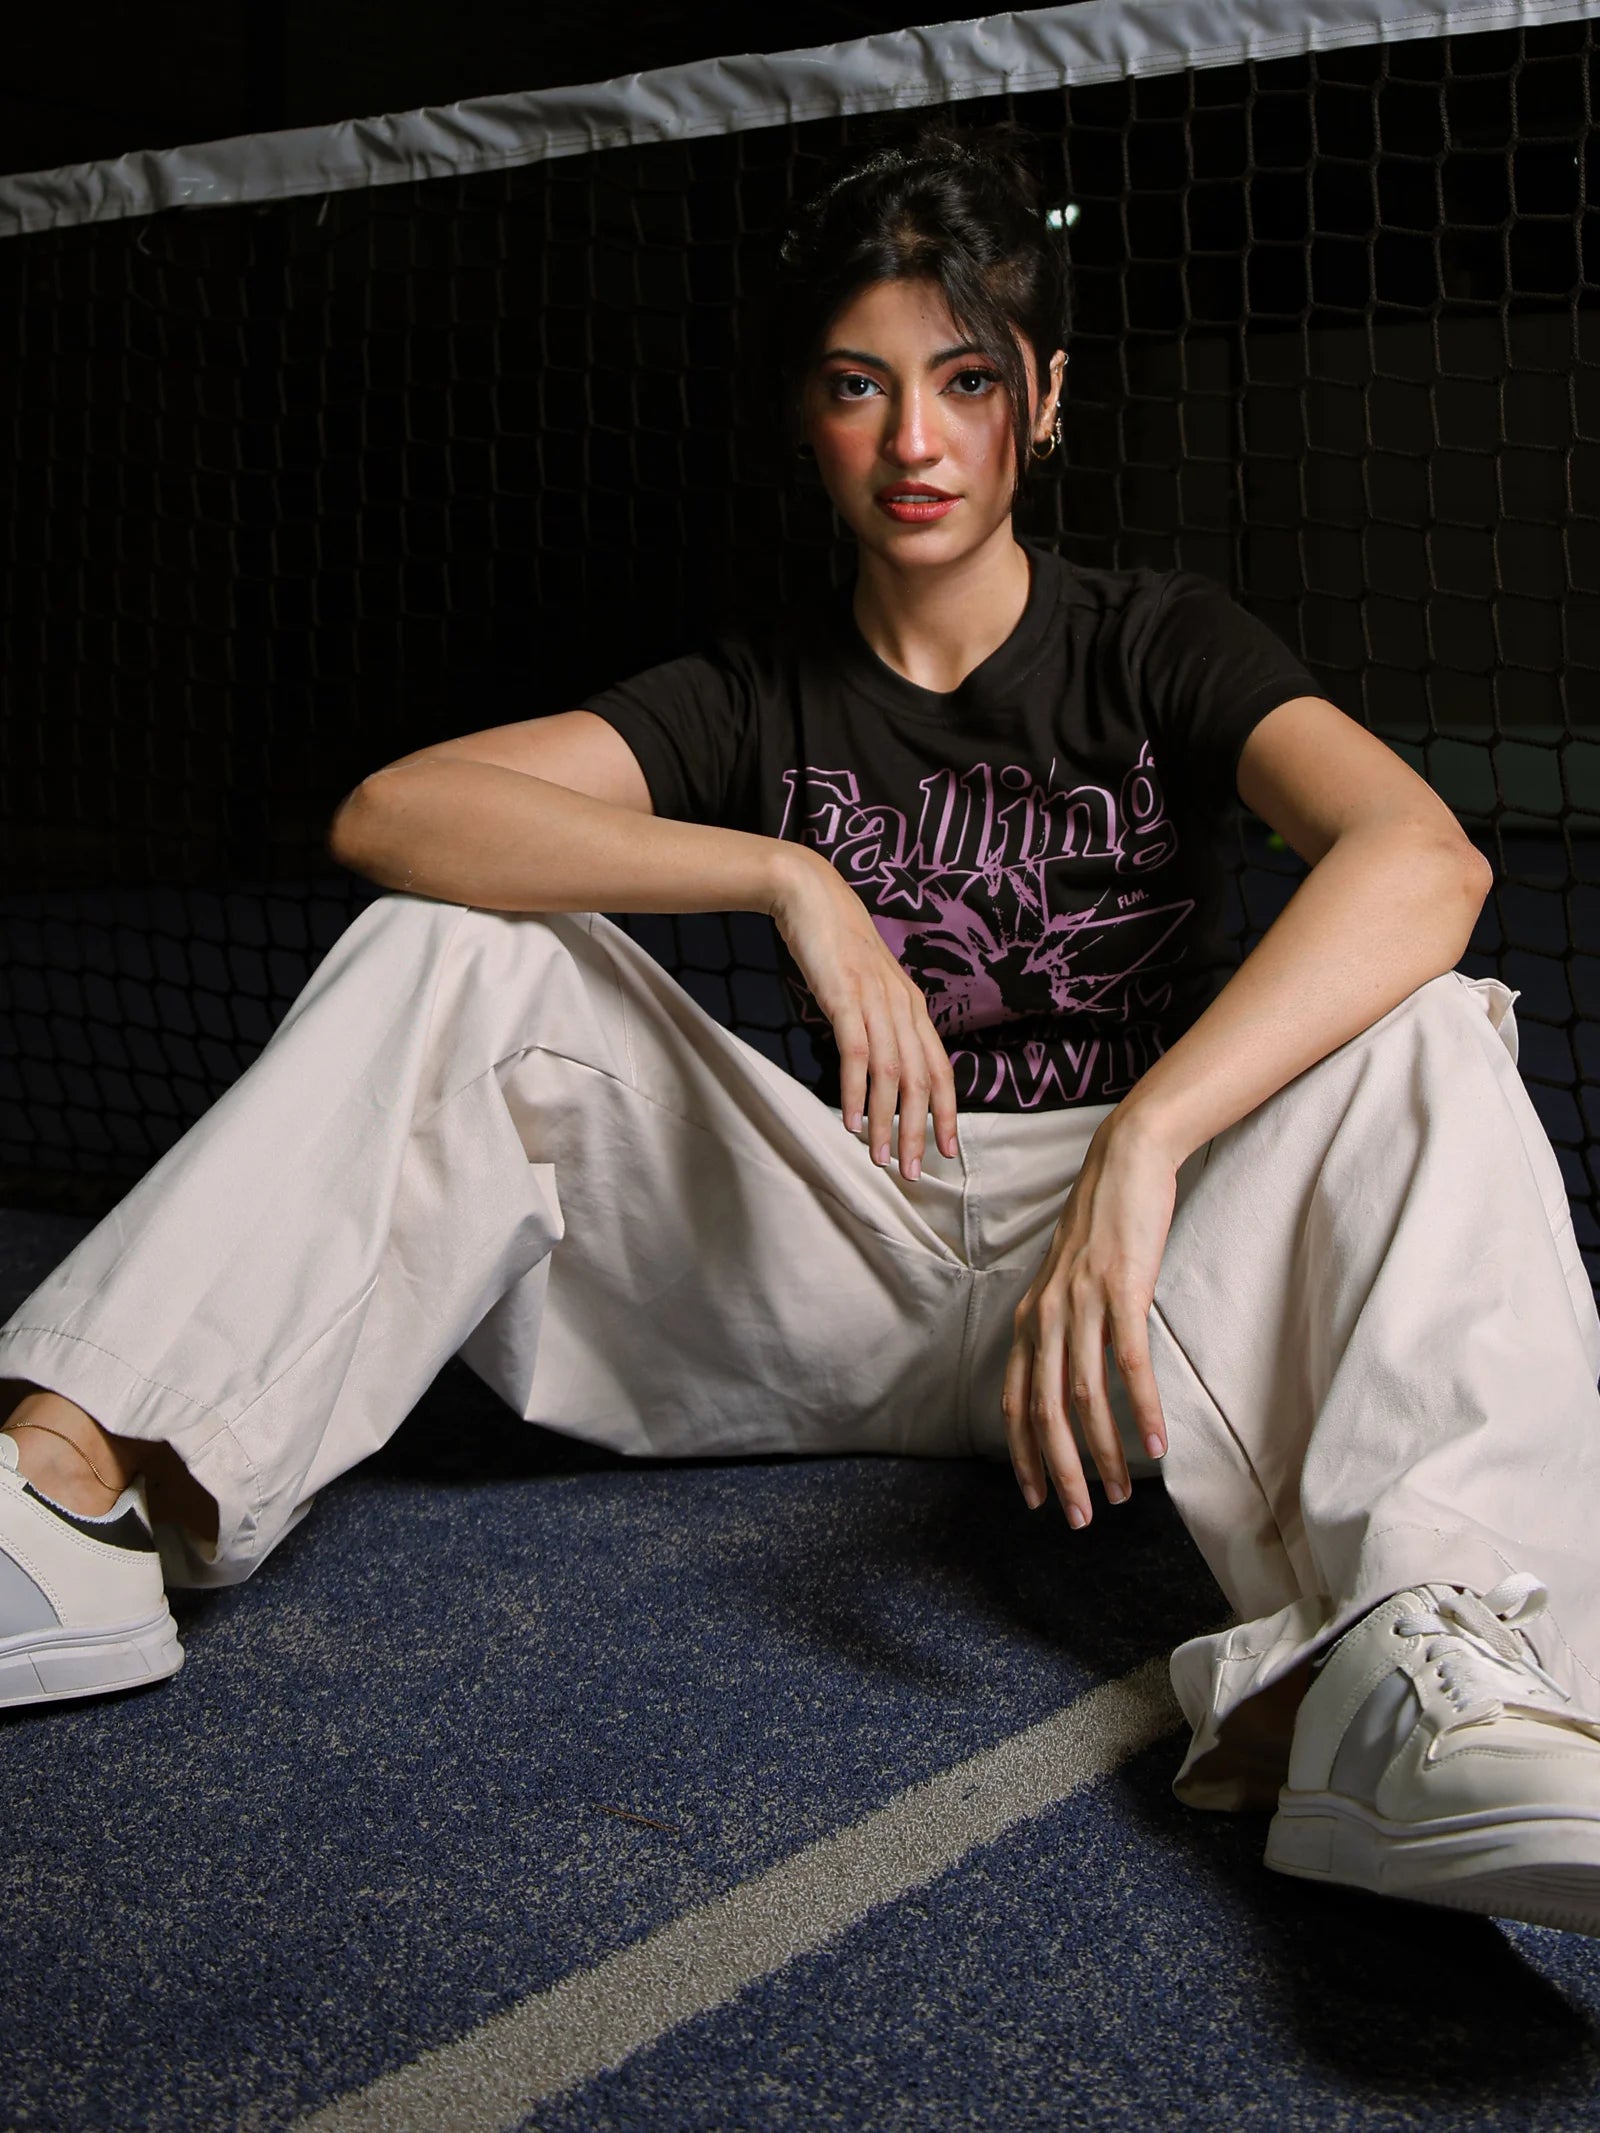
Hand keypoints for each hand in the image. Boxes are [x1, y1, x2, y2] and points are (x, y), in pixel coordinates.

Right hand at [769, 845, 957, 1178]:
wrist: (811, 897)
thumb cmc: (838, 946)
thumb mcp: (870, 986)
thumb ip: (882, 1022)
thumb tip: (882, 1065)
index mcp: (913, 1007)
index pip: (940, 1069)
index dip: (946, 1112)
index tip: (948, 1151)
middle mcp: (903, 1007)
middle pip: (920, 1081)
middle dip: (920, 1131)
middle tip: (915, 1173)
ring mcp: (875, 1001)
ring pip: (891, 1075)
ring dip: (887, 1122)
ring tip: (882, 1158)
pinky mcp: (845, 997)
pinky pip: (855, 1054)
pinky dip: (855, 1092)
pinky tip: (851, 1121)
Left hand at [1002, 1110, 1176, 1526]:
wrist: (1125, 1163)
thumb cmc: (1102, 1226)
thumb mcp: (1066, 1281)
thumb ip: (1061, 1326)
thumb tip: (1066, 1376)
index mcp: (1030, 1318)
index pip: (1012, 1402)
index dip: (1021, 1454)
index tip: (1032, 1497)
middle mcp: (1047, 1316)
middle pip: (1043, 1412)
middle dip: (1059, 1472)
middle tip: (1079, 1518)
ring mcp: (1082, 1304)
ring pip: (1084, 1397)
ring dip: (1103, 1453)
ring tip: (1121, 1494)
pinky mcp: (1122, 1291)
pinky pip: (1129, 1364)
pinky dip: (1142, 1409)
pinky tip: (1157, 1445)